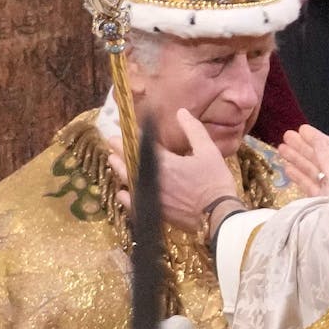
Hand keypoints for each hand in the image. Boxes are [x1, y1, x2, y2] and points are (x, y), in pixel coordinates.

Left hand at [107, 110, 238, 231]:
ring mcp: (151, 197)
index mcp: (165, 162)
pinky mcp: (154, 212)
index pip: (140, 145)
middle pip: (128, 163)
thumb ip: (193, 130)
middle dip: (118, 151)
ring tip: (112, 161)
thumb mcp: (209, 151)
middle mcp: (152, 179)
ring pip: (127, 181)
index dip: (129, 135)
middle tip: (110, 143)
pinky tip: (122, 192)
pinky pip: (131, 203)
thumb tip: (181, 112)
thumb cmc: (214, 181)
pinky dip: (124, 195)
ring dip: (118, 169)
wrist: (218, 215)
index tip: (119, 127)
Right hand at [278, 125, 328, 196]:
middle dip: (303, 146)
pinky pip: (307, 185)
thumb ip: (327, 157)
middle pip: (319, 157)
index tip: (302, 128)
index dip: (316, 137)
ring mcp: (328, 189)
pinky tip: (286, 168)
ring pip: (311, 170)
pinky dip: (297, 175)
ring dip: (296, 158)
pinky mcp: (318, 202)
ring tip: (280, 148)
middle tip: (286, 135)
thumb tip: (317, 139)